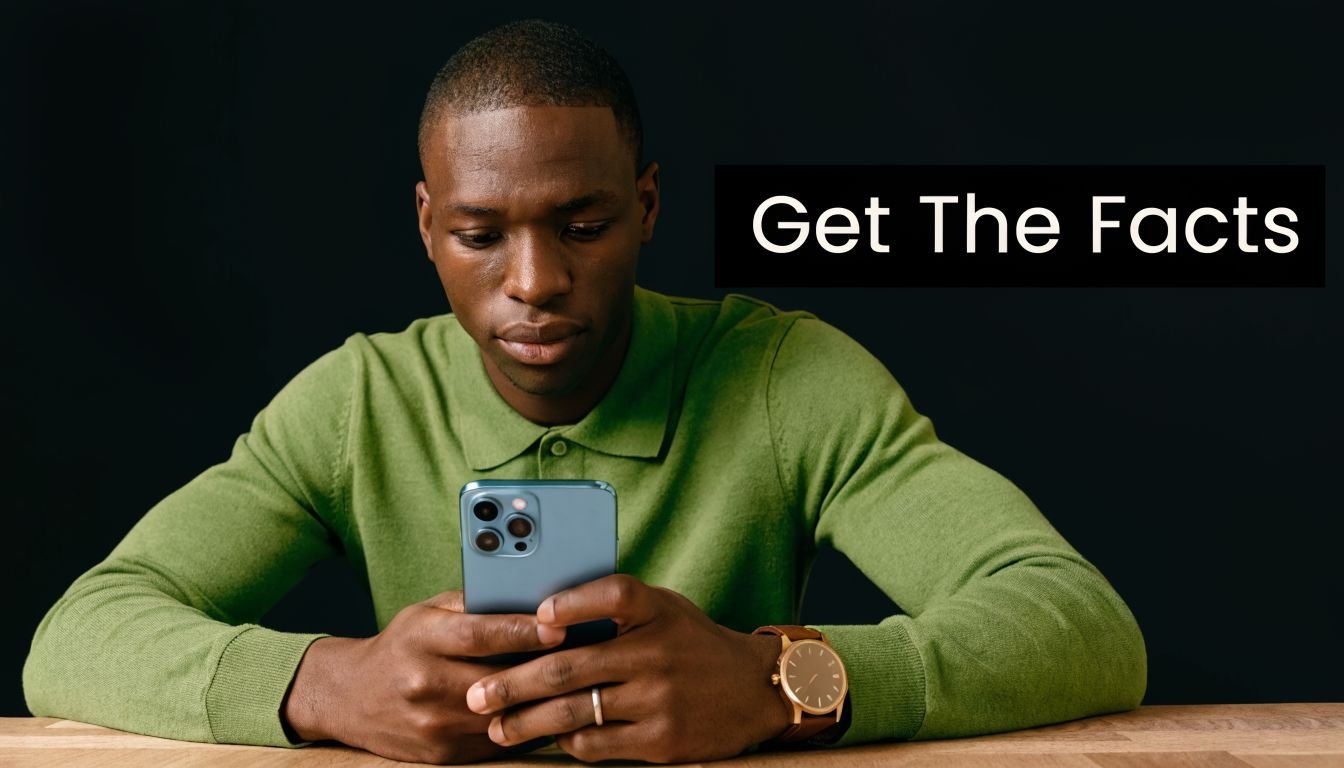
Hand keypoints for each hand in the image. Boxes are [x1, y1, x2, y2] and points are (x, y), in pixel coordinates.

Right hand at [281, 590, 566, 763]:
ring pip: (504, 715)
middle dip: (545, 668)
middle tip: (587, 655)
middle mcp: (425, 683)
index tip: (560, 624)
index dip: (522, 630)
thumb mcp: (427, 613)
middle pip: (498, 679)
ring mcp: (433, 723)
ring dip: (542, 701)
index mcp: (423, 639)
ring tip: (577, 682)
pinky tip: (549, 711)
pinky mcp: (442, 754)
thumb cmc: (402, 645)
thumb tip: (529, 594)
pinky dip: (526, 726)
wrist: (349, 697)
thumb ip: (474, 604)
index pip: (479, 634)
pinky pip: (498, 742)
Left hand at [463, 574, 793, 762]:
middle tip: (477, 694)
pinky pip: (598, 744)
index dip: (571, 603)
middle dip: (514, 683)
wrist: (754, 689)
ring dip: (527, 721)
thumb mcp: (663, 610)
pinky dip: (567, 741)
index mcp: (656, 610)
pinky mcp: (662, 740)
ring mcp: (659, 698)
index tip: (535, 615)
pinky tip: (549, 738)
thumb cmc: (692, 643)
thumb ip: (615, 609)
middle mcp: (657, 651)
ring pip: (575, 711)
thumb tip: (541, 615)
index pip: (612, 594)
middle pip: (571, 665)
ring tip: (496, 727)